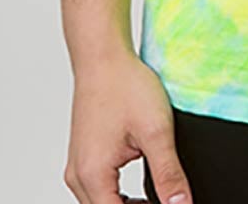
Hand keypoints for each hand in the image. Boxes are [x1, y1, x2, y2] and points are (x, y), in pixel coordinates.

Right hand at [62, 48, 192, 203]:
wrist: (103, 57)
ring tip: (158, 199)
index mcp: (93, 176)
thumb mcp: (156, 131)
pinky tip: (140, 192)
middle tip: (169, 201)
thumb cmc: (124, 85)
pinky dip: (118, 196)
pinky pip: (97, 191)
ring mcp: (77, 168)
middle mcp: (79, 177)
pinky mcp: (82, 159)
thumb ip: (169, 173)